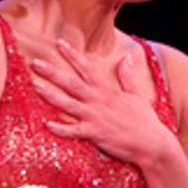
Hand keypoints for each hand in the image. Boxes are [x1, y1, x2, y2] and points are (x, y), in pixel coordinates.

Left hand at [29, 40, 169, 166]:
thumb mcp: (136, 95)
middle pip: (71, 83)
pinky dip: (61, 128)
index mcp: (107, 91)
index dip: (72, 55)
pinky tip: (47, 124)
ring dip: (50, 95)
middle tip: (35, 62)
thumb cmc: (145, 121)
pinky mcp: (95, 134)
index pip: (86, 68)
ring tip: (35, 86)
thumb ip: (127, 76)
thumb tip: (125, 58)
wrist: (152, 144)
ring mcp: (95, 117)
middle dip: (53, 72)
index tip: (59, 43)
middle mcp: (98, 101)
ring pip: (68, 104)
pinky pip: (74, 131)